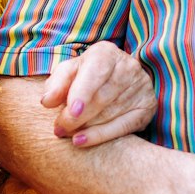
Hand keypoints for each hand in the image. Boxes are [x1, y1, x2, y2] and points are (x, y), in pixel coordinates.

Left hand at [41, 41, 156, 146]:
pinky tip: (82, 140)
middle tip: (59, 128)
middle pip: (102, 96)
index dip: (83, 92)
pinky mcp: (147, 107)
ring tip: (67, 133)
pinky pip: (124, 126)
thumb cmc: (85, 76)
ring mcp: (141, 87)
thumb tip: (47, 101)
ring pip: (112, 113)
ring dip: (86, 127)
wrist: (116, 79)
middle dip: (78, 116)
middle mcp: (128, 67)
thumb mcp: (69, 73)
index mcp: (106, 53)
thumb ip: (56, 84)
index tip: (71, 111)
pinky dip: (101, 135)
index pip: (96, 71)